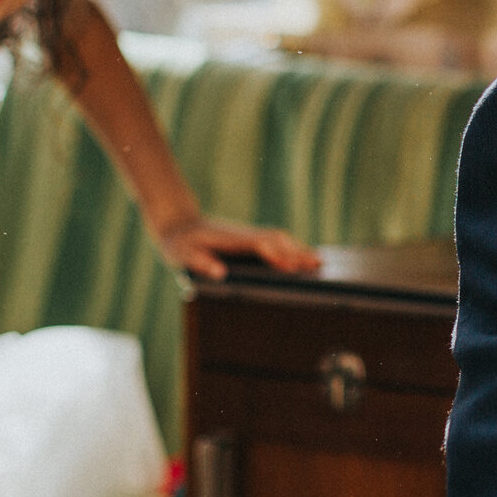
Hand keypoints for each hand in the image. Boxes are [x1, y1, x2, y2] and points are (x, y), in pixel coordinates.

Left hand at [154, 215, 321, 280]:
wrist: (177, 224)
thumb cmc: (179, 243)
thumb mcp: (183, 255)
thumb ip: (200, 263)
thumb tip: (220, 272)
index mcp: (231, 240)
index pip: (260, 247)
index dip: (277, 256)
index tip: (293, 266)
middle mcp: (244, 235)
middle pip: (276, 240)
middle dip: (297, 251)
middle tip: (318, 263)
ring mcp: (247, 235)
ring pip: (278, 239)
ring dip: (297, 248)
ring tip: (317, 261)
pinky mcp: (248, 239)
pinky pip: (273, 242)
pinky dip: (290, 248)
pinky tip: (299, 256)